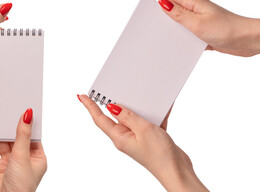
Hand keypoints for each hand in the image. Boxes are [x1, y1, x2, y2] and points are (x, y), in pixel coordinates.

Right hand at [0, 108, 46, 191]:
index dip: (27, 124)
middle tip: (6, 112)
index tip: (22, 110)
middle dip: (10, 128)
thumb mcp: (23, 156)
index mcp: (37, 157)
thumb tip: (28, 115)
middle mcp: (24, 160)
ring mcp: (9, 163)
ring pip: (3, 144)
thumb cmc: (21, 187)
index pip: (32, 136)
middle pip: (16, 138)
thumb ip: (23, 135)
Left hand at [78, 95, 207, 191]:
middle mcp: (126, 137)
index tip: (81, 96)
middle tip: (106, 89)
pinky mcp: (149, 137)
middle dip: (112, 103)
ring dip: (137, 106)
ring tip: (138, 94)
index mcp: (119, 137)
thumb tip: (112, 106)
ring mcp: (137, 137)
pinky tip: (161, 106)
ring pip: (132, 117)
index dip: (90, 106)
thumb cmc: (160, 155)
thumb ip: (128, 116)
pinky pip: (147, 121)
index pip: (100, 119)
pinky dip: (153, 113)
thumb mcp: (143, 129)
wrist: (178, 171)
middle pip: (114, 116)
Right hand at [137, 0, 259, 56]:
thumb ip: (179, 15)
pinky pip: (185, 29)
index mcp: (194, 3)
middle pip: (172, 2)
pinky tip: (172, 38)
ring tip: (152, 19)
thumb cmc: (228, 29)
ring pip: (177, 17)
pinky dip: (176, 31)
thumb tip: (163, 4)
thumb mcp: (198, 23)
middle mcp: (196, 9)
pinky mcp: (202, 30)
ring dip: (165, 17)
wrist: (247, 40)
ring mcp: (199, 19)